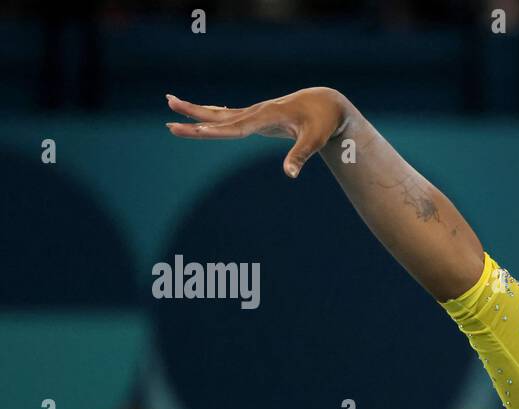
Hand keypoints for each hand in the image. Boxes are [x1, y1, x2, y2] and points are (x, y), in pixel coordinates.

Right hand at [164, 86, 350, 178]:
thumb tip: (290, 174)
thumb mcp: (315, 140)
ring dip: (195, 109)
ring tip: (170, 101)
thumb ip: (301, 156)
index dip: (217, 130)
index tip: (196, 130)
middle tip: (169, 118)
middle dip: (195, 118)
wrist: (326, 103)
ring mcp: (255, 113)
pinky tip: (198, 114)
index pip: (237, 127)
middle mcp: (257, 111)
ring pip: (220, 113)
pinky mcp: (257, 116)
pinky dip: (212, 114)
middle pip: (221, 118)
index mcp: (268, 115)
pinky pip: (229, 116)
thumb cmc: (322, 123)